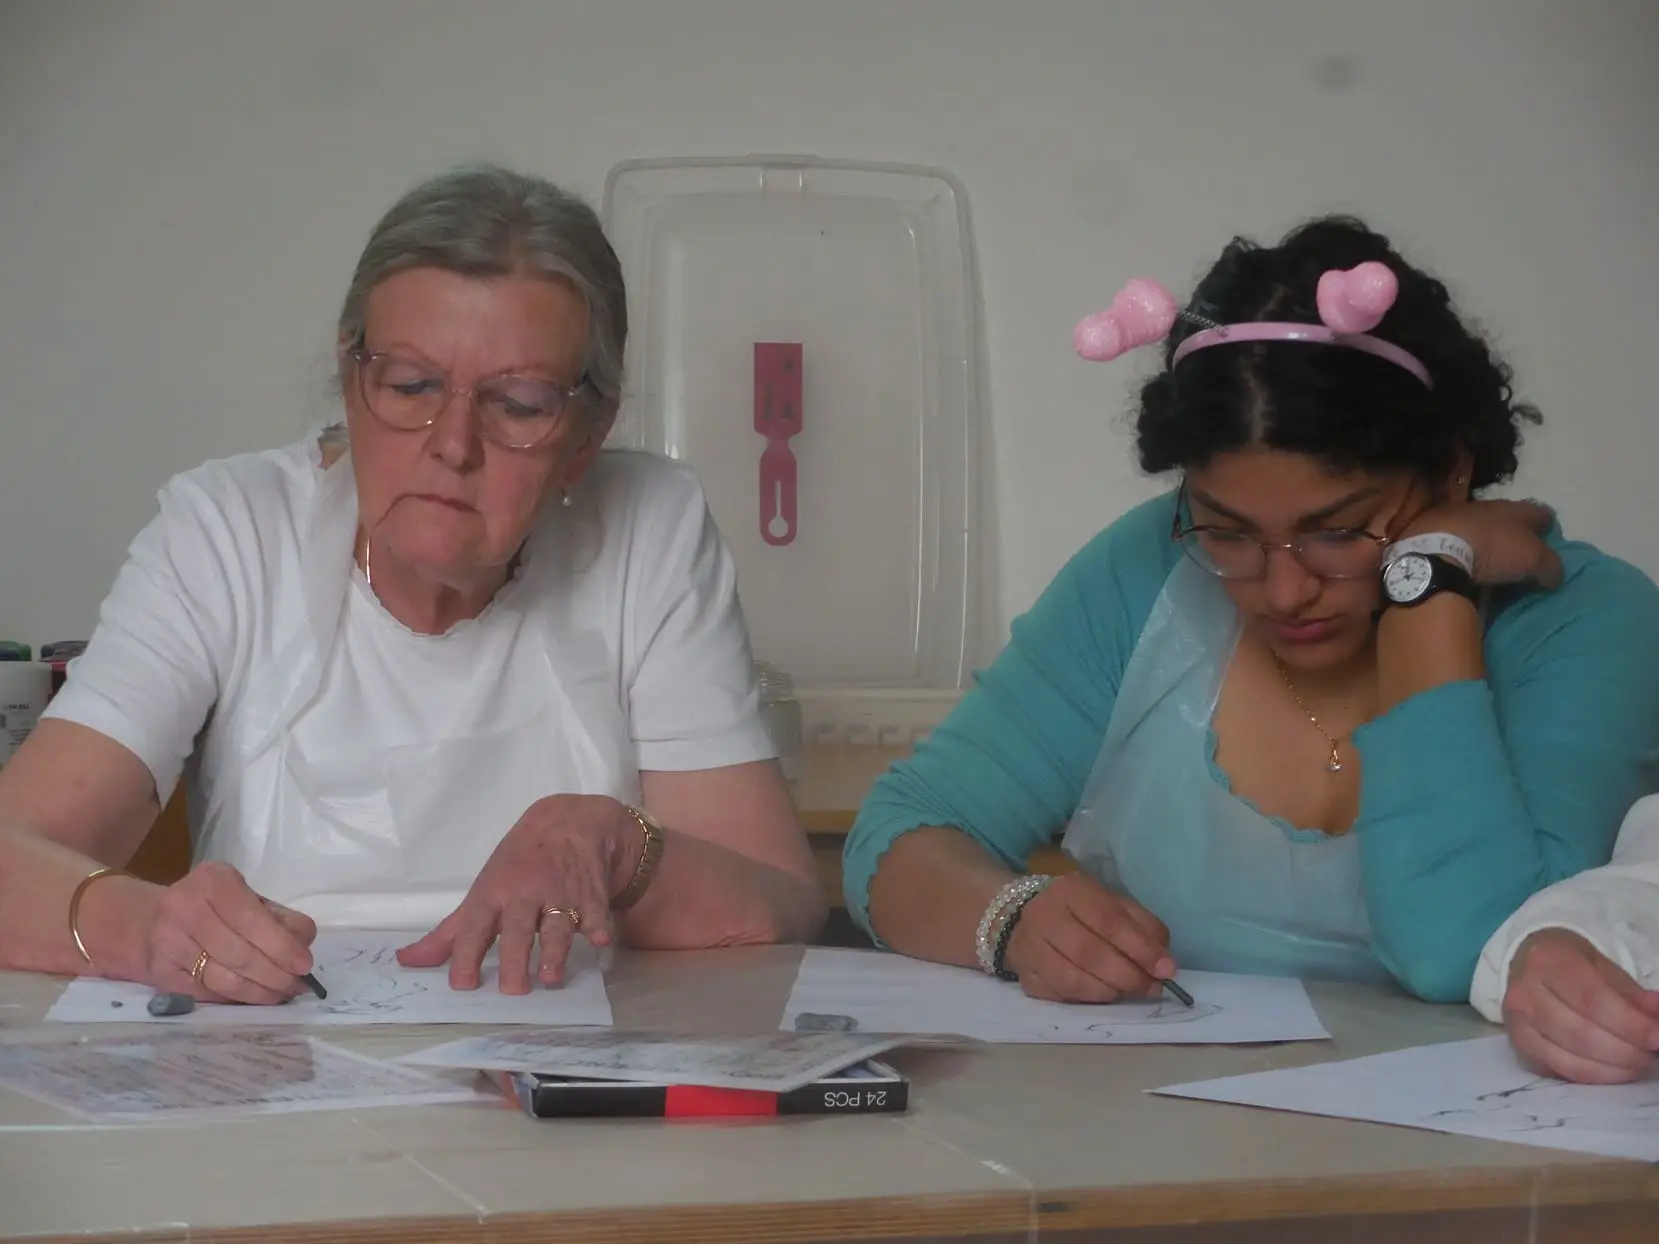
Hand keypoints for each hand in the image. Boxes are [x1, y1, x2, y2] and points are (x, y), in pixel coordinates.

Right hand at [143, 861, 317, 1004]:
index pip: (252, 919)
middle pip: (240, 953)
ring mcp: (168, 943)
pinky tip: (253, 997)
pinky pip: (207, 993)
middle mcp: (185, 909)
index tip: (304, 965)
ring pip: (224, 979)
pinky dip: (236, 999)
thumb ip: (277, 916)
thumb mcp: (244, 896)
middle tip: (296, 985)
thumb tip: (303, 944)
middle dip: (275, 975)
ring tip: (281, 994)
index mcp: (212, 882)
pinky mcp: (161, 974)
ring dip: (259, 992)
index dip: (281, 945)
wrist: (147, 922)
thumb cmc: (210, 907)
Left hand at [397, 795, 634, 993]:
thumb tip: (407, 961)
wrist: (567, 822)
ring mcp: (560, 894)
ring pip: (557, 925)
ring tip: (550, 978)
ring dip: (555, 951)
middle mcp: (525, 893)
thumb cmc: (517, 864)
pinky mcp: (592, 894)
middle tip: (512, 991)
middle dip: (515, 959)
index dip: (467, 954)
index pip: (476, 926)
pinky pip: (596, 912)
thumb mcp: (482, 891)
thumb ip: (449, 932)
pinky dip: (598, 925)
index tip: (463, 984)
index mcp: (493, 893)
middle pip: (518, 929)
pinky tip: (600, 938)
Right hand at [1001, 873, 1174, 1002]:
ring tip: (1126, 991)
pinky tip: (1099, 994)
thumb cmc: (1081, 912)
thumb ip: (1144, 928)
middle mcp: (1042, 916)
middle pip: (1089, 953)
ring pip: (1072, 981)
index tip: (1166, 970)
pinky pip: (1058, 997)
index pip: (1109, 921)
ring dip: (1108, 992)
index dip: (1141, 949)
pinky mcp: (1023, 976)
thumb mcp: (1114, 905)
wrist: (1023, 917)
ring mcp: (1027, 948)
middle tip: (1151, 987)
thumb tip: (1165, 963)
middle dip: (1127, 976)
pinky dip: (1085, 1001)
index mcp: (1070, 890)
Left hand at [1395, 499, 1563, 589]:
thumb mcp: (1532, 560)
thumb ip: (1550, 565)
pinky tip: (1456, 558)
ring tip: (1485, 558)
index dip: (1546, 526)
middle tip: (1516, 551)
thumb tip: (1555, 575)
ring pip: (1476, 523)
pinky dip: (1456, 545)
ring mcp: (1454, 514)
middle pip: (1506, 516)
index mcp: (1514, 509)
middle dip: (1512, 530)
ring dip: (1482, 536)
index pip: (1540, 513)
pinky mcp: (1428, 528)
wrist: (1435, 549)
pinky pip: (1450, 535)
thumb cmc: (1492, 550)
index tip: (1547, 539)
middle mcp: (1485, 505)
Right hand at [1501, 929, 1658, 1083]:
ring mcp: (1517, 1023)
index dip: (1630, 1024)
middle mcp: (1524, 993)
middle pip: (1581, 1034)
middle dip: (1627, 1050)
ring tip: (1639, 1062)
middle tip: (1652, 1053)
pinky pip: (1562, 1071)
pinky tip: (1616, 1069)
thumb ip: (1631, 993)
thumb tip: (1658, 1016)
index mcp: (1546, 961)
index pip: (1593, 1000)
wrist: (1525, 964)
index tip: (1658, 1036)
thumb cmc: (1568, 963)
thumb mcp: (1602, 966)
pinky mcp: (1519, 1047)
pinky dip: (1596, 1076)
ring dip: (1615, 1067)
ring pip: (1571, 1059)